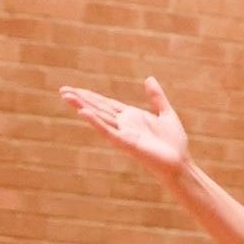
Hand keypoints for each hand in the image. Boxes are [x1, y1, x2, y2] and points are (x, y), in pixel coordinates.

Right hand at [58, 76, 189, 180]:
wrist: (181, 164)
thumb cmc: (174, 144)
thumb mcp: (166, 114)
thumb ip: (157, 97)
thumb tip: (149, 79)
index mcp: (131, 117)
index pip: (107, 104)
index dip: (91, 96)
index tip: (76, 89)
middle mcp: (125, 125)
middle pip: (99, 108)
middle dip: (81, 99)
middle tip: (62, 91)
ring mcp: (124, 134)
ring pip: (99, 117)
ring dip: (83, 107)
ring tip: (66, 97)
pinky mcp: (128, 144)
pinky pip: (109, 132)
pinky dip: (97, 123)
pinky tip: (84, 113)